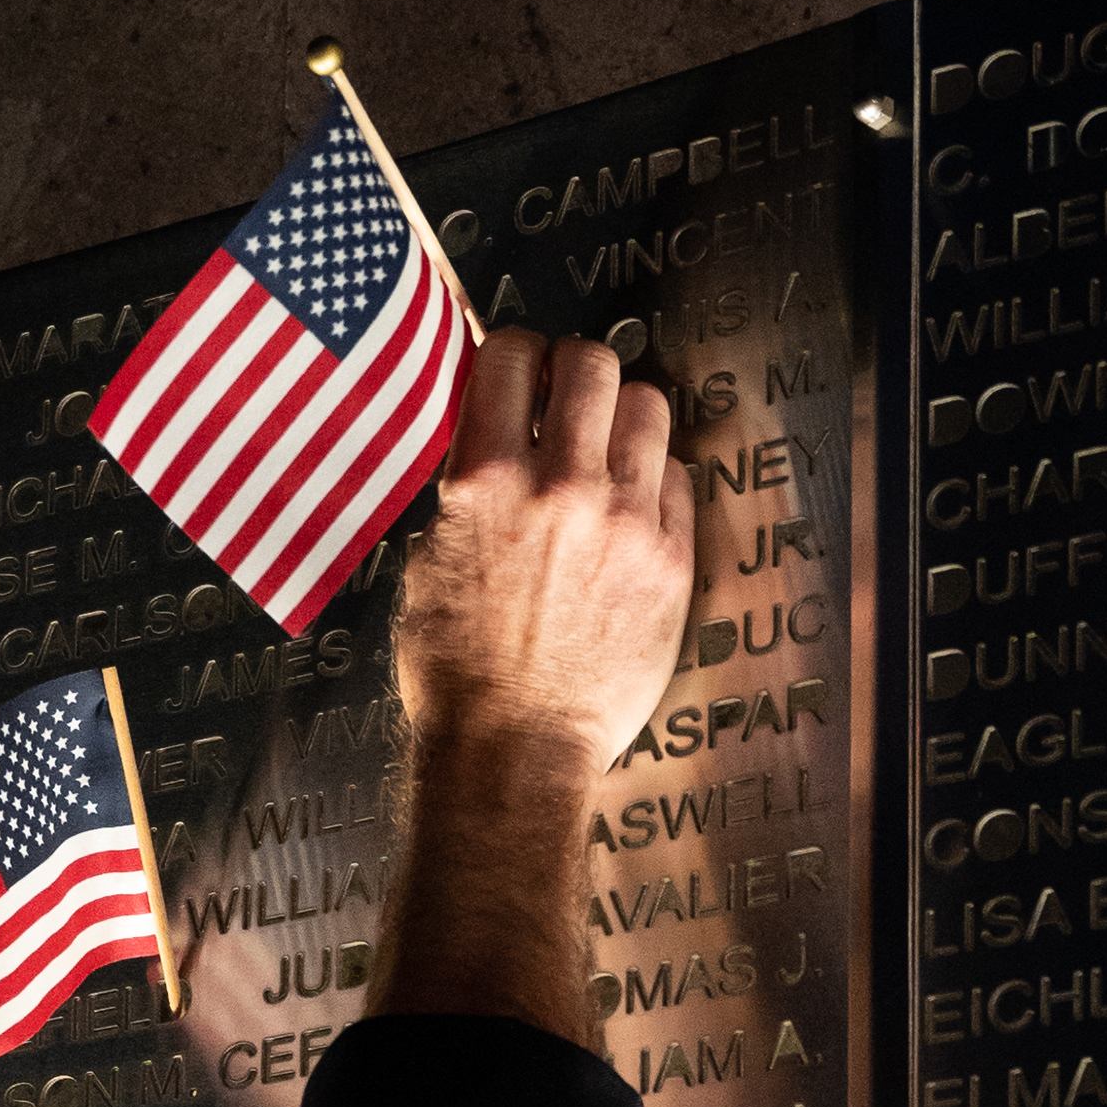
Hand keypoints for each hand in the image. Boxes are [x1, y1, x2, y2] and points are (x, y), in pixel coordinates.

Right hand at [372, 331, 696, 1041]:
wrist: (511, 753)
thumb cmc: (457, 672)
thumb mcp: (428, 563)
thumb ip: (462, 490)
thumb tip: (488, 439)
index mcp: (484, 481)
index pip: (509, 354)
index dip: (514, 353)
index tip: (517, 368)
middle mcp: (559, 488)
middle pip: (590, 362)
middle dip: (575, 372)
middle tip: (567, 399)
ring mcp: (623, 522)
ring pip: (648, 406)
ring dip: (624, 417)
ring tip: (608, 448)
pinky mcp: (669, 561)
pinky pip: (677, 478)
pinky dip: (654, 481)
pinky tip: (630, 509)